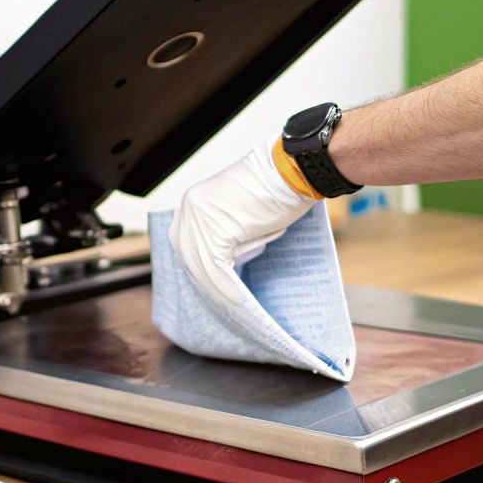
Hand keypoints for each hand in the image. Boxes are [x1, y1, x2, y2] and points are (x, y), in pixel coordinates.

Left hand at [169, 145, 316, 321]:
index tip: (214, 292)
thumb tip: (224, 264)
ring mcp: (198, 219)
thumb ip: (225, 233)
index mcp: (192, 204)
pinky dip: (227, 289)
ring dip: (219, 293)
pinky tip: (239, 303)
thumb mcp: (241, 212)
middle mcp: (188, 210)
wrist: (294, 170)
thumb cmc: (277, 190)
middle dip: (207, 286)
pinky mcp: (215, 230)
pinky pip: (216, 269)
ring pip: (202, 268)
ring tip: (235, 312)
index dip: (202, 272)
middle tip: (224, 308)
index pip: (189, 247)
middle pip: (191, 260)